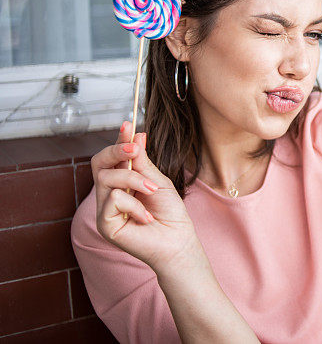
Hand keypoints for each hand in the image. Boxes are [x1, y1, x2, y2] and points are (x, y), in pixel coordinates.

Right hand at [91, 121, 203, 272]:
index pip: (111, 158)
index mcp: (121, 183)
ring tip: (152, 192)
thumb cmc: (170, 213)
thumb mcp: (158, 181)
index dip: (117, 140)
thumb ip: (143, 162)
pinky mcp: (105, 224)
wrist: (178, 241)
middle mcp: (109, 195)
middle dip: (117, 151)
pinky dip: (134, 204)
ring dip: (134, 180)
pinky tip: (146, 217)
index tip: (127, 124)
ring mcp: (104, 210)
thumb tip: (137, 135)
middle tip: (136, 149)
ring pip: (108, 178)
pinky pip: (113, 200)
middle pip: (99, 163)